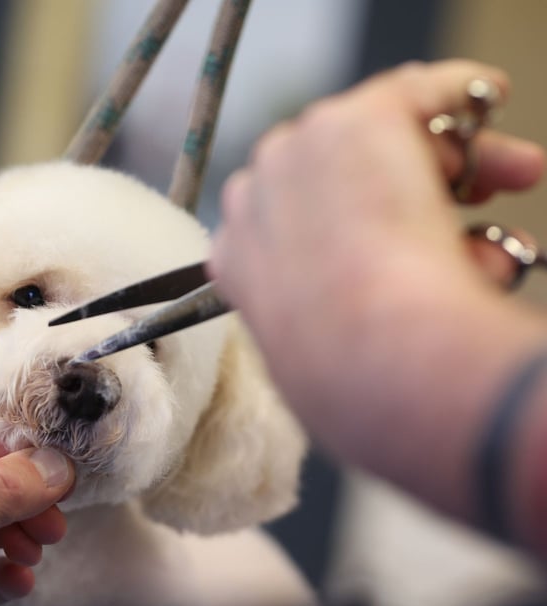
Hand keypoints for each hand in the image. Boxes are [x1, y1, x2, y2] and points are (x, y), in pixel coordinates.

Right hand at [214, 60, 542, 351]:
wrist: (369, 352)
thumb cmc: (353, 376)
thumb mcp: (322, 356)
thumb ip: (334, 318)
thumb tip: (392, 290)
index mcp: (237, 258)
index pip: (294, 214)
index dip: (358, 220)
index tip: (407, 239)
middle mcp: (254, 195)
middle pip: (333, 166)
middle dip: (410, 180)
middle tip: (478, 201)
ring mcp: (298, 152)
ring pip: (374, 132)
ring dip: (441, 159)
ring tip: (506, 186)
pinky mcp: (354, 120)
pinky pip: (417, 91)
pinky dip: (460, 93)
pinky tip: (488, 98)